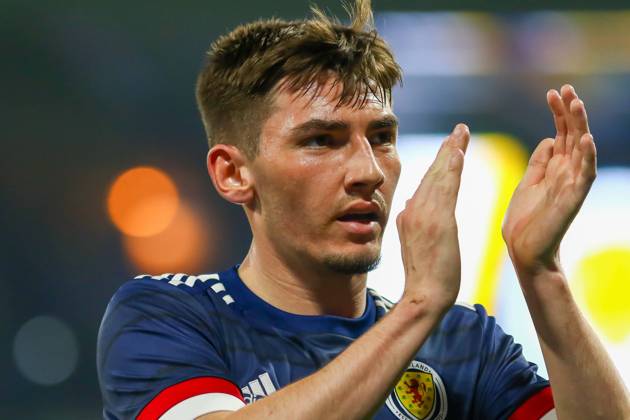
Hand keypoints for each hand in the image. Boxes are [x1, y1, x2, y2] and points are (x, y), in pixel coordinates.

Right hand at [397, 124, 469, 312]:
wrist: (423, 297)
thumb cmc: (425, 278)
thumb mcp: (414, 245)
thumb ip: (412, 224)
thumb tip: (410, 206)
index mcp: (407, 216)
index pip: (425, 184)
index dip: (438, 164)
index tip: (449, 148)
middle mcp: (411, 211)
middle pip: (431, 174)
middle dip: (445, 150)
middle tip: (458, 130)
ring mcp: (422, 215)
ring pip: (438, 176)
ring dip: (450, 151)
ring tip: (461, 133)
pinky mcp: (436, 221)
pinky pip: (445, 187)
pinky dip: (451, 167)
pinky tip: (458, 152)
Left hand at [502, 85, 596, 276]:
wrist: (523, 250)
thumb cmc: (525, 220)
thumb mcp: (528, 182)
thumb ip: (539, 162)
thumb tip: (549, 138)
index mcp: (553, 168)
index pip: (560, 133)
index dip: (558, 113)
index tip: (552, 92)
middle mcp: (566, 173)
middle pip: (572, 136)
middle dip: (570, 112)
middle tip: (566, 88)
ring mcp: (571, 185)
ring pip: (581, 150)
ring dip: (580, 127)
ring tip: (577, 104)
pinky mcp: (571, 200)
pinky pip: (584, 176)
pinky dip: (586, 157)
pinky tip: (586, 140)